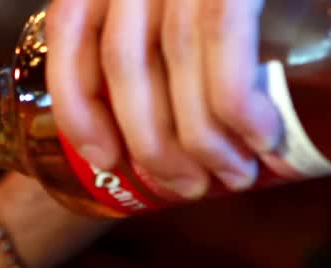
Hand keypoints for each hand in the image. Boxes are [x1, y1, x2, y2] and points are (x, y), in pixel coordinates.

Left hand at [46, 0, 280, 198]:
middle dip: (151, 142)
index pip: (70, 27)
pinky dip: (236, 102)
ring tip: (233, 175)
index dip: (77, 103)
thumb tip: (161, 124)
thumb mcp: (202, 2)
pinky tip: (260, 137)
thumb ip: (169, 33)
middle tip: (186, 187)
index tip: (104, 158)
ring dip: (200, 138)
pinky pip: (224, 40)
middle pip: (124, 60)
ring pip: (175, 57)